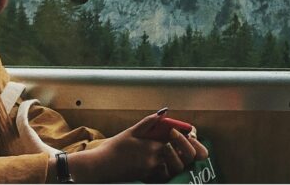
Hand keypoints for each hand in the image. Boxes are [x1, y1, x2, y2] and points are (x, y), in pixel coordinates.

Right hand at [65, 112, 208, 182]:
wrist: (100, 167)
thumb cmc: (114, 148)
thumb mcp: (131, 131)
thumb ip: (148, 122)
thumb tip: (163, 112)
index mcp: (152, 146)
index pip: (176, 141)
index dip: (184, 138)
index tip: (189, 134)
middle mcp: (154, 160)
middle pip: (180, 157)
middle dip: (185, 151)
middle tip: (188, 146)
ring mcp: (151, 172)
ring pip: (173, 168)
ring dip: (177, 161)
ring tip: (177, 154)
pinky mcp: (147, 179)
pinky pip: (163, 176)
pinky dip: (166, 170)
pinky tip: (165, 164)